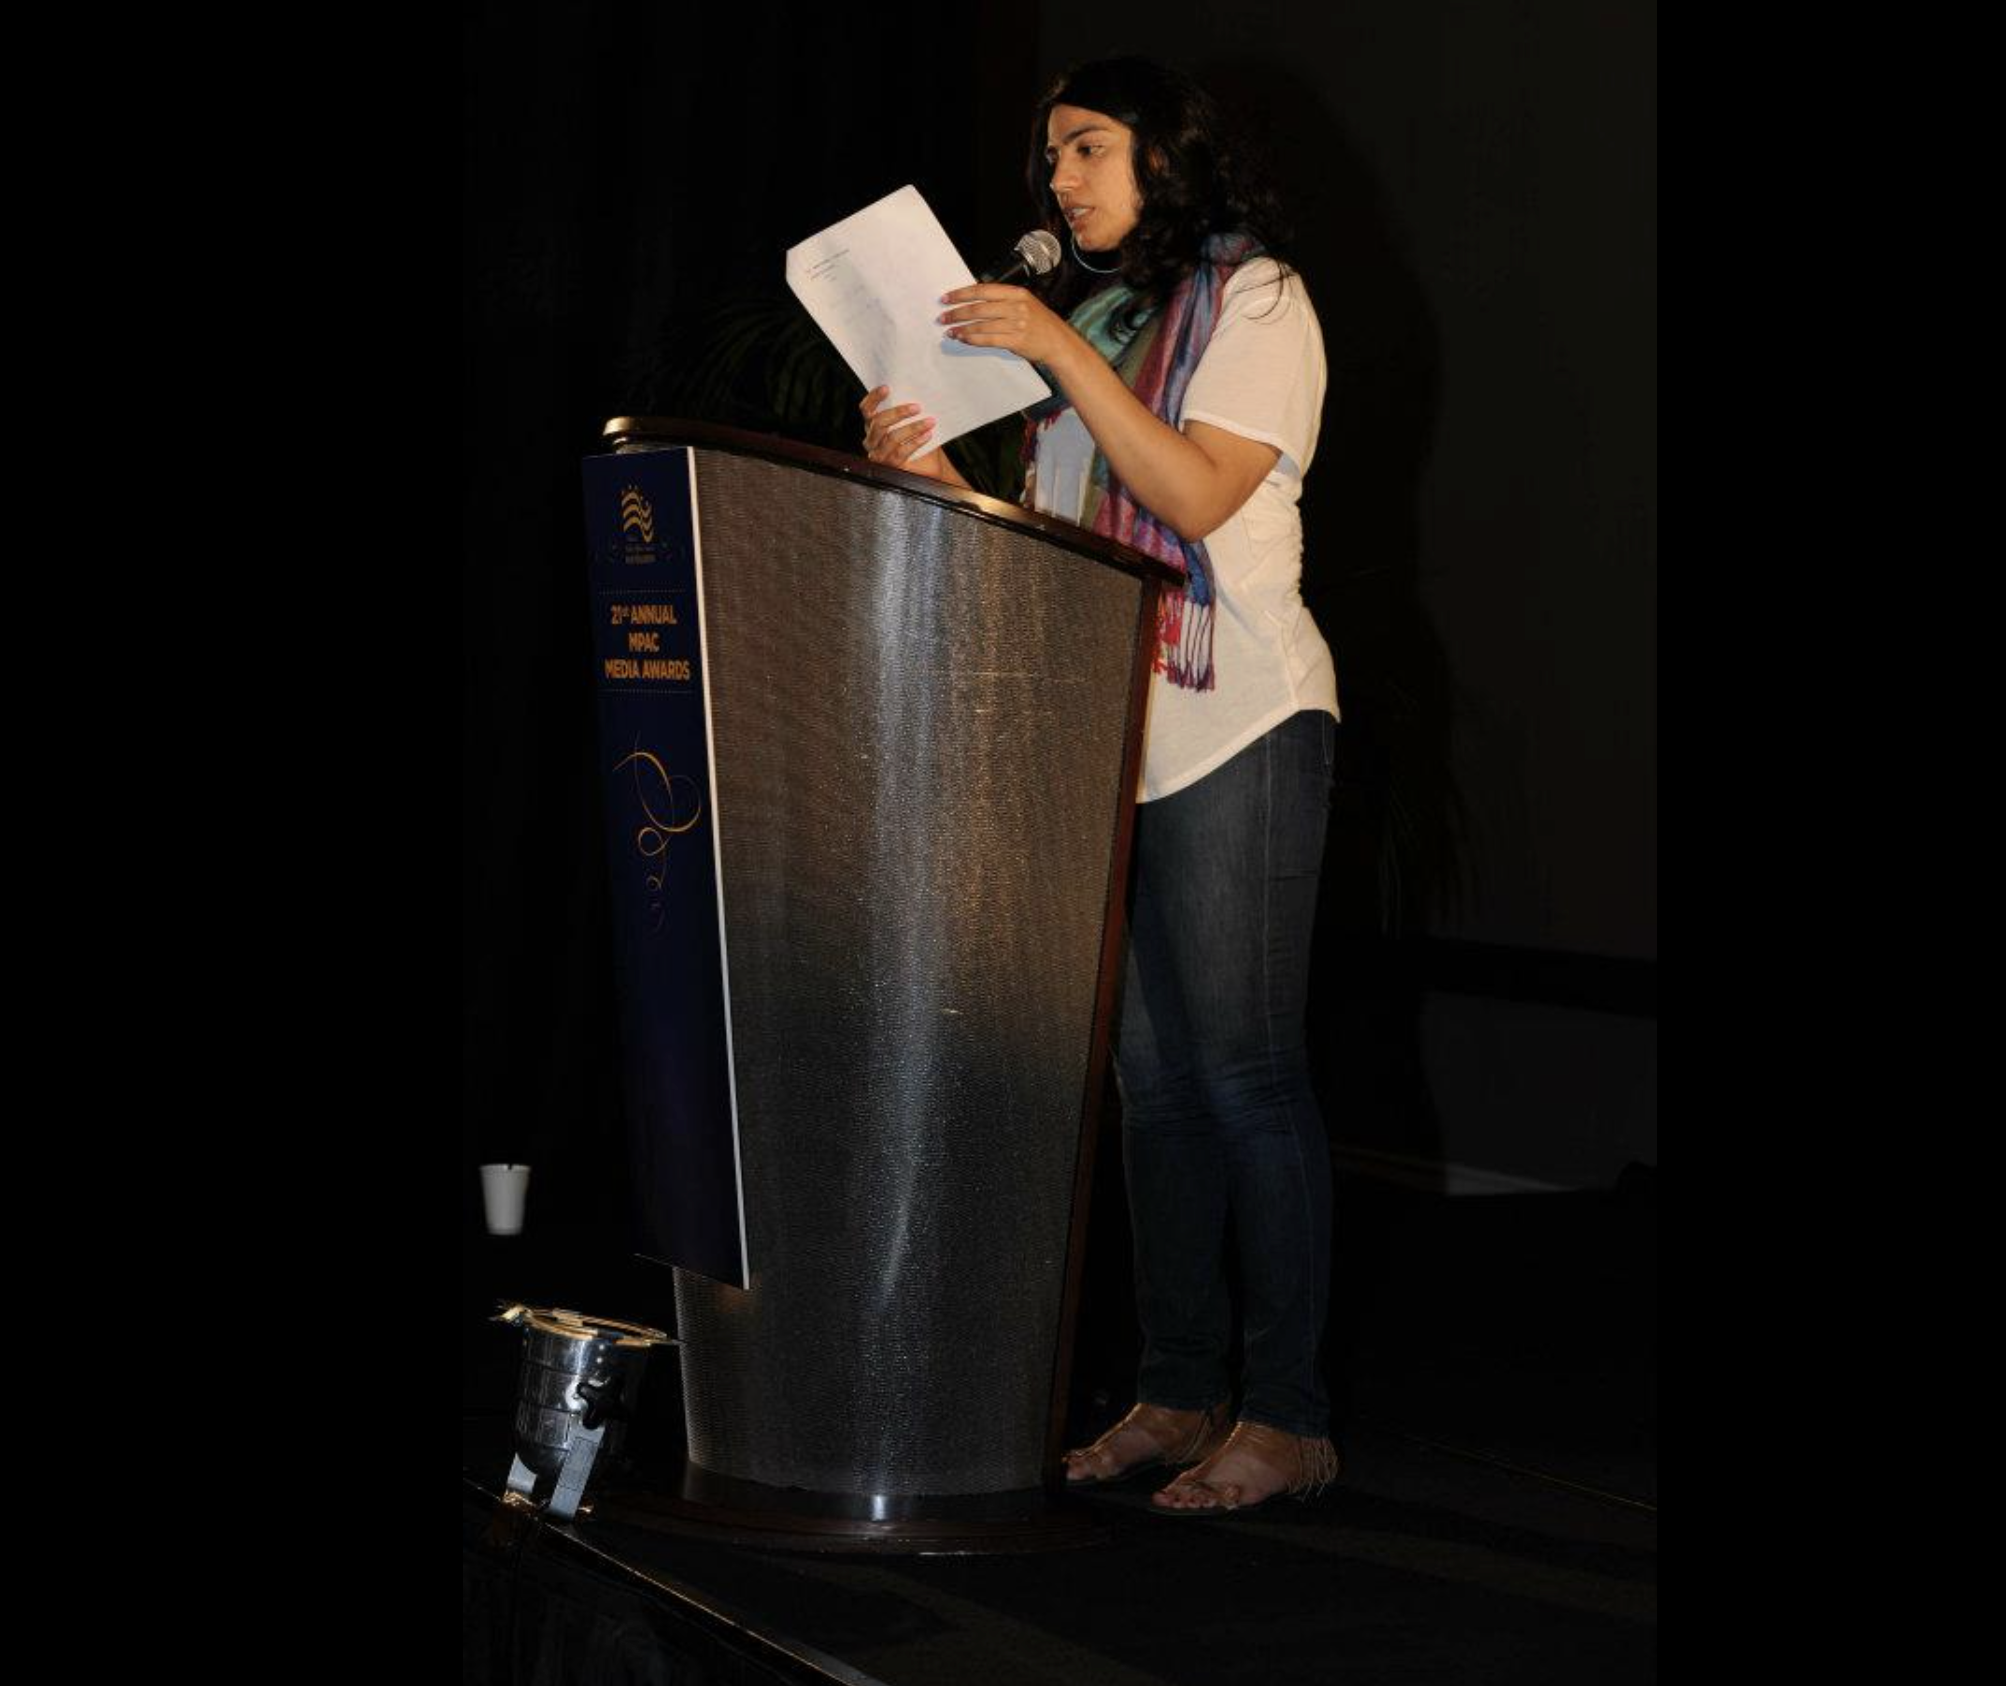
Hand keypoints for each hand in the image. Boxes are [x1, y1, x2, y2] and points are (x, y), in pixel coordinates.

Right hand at [859, 385, 946, 477]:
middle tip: (917, 407)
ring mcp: (879, 454)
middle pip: (878, 423)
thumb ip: (905, 410)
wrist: (925, 465)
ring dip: (913, 428)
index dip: (873, 398)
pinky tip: (927, 435)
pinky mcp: (890, 465)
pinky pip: (902, 452)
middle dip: (898, 413)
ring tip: (929, 421)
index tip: (887, 388)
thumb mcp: (907, 422)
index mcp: (871, 426)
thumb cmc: (915, 439)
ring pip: (892, 438)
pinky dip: (916, 442)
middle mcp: (871, 440)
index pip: (866, 409)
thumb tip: (915, 391)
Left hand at [938, 284, 1075, 367]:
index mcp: (1016, 293)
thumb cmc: (1040, 323)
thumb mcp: (1024, 304)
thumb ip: (1002, 301)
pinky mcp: (1016, 340)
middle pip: (979, 308)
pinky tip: (963, 338)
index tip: (946, 298)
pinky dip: (973, 339)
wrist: (1058, 342)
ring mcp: (1016, 323)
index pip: (983, 290)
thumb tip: (974, 301)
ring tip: (950, 331)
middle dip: (957, 313)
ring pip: (981, 324)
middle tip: (943, 317)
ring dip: (962, 328)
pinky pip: (988, 339)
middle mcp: (1016, 306)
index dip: (962, 294)